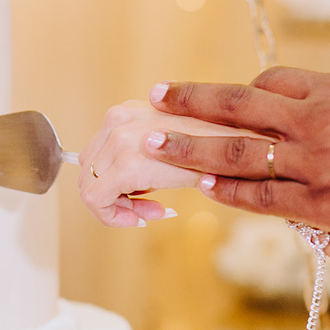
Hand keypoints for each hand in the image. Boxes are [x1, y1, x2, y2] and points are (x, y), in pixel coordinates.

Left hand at [78, 100, 253, 226]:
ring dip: (119, 207)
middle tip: (149, 209)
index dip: (113, 184)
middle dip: (116, 197)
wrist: (240, 146)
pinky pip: (96, 200)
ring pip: (89, 188)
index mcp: (126, 113)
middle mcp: (117, 120)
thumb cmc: (214, 147)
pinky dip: (115, 216)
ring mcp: (119, 141)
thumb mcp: (170, 142)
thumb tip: (126, 187)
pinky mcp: (126, 166)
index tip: (143, 199)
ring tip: (154, 210)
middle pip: (89, 172)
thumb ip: (144, 153)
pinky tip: (153, 213)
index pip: (96, 155)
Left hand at [146, 66, 329, 246]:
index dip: (237, 92)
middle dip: (190, 102)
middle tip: (155, 99)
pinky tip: (205, 187)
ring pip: (237, 153)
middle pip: (237, 106)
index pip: (269, 83)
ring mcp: (313, 163)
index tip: (214, 99)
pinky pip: (262, 197)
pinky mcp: (321, 204)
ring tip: (154, 144)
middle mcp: (313, 122)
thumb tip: (302, 106)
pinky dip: (230, 191)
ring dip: (190, 147)